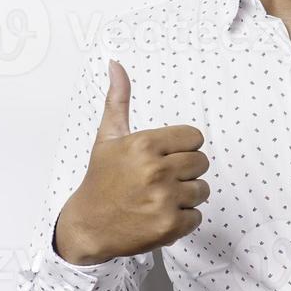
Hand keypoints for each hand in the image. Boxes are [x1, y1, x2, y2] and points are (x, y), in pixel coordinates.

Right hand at [54, 60, 211, 263]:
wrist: (87, 226)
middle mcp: (156, 171)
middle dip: (185, 171)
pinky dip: (182, 219)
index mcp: (145, 145)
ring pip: (203, 190)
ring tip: (159, 198)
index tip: (165, 157)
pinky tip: (159, 215)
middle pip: (202, 163)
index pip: (195, 138)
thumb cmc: (101, 180)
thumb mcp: (108, 138)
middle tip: (160, 179)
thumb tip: (116, 64)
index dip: (182, 148)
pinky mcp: (170, 226)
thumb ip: (118, 100)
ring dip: (186, 196)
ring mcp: (164, 200)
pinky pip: (197, 216)